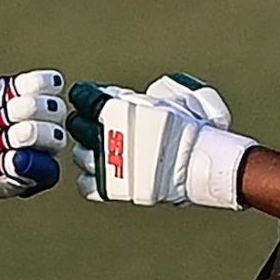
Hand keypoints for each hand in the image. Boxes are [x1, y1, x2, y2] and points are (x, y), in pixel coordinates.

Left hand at [0, 64, 65, 203]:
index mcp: (16, 93)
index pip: (49, 83)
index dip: (37, 87)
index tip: (11, 95)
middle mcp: (30, 119)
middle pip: (56, 111)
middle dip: (33, 113)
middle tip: (3, 120)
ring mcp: (31, 147)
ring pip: (56, 140)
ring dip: (35, 138)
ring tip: (6, 141)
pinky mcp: (26, 173)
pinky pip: (47, 172)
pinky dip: (31, 167)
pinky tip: (6, 163)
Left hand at [67, 74, 255, 208]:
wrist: (202, 165)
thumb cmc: (195, 129)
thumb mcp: (179, 95)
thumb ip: (153, 91)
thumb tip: (142, 94)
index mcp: (120, 109)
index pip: (85, 98)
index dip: (85, 97)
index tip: (87, 98)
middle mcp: (109, 135)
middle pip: (78, 126)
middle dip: (82, 123)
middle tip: (90, 124)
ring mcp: (108, 164)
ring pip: (79, 156)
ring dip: (87, 152)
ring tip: (100, 150)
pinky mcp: (112, 188)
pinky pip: (85, 185)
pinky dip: (89, 179)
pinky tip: (99, 173)